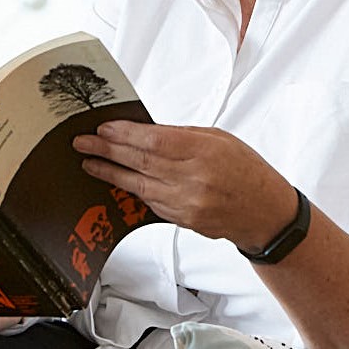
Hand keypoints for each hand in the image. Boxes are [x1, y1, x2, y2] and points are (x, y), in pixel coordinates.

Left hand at [73, 121, 296, 252]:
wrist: (265, 212)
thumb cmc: (247, 171)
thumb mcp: (221, 139)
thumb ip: (183, 136)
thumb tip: (147, 132)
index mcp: (205, 152)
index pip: (154, 141)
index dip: (124, 135)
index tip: (103, 128)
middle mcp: (194, 179)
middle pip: (140, 162)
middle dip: (107, 151)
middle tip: (83, 143)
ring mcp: (187, 203)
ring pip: (139, 185)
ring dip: (111, 173)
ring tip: (90, 162)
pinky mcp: (183, 220)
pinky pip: (151, 201)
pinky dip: (134, 189)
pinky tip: (119, 180)